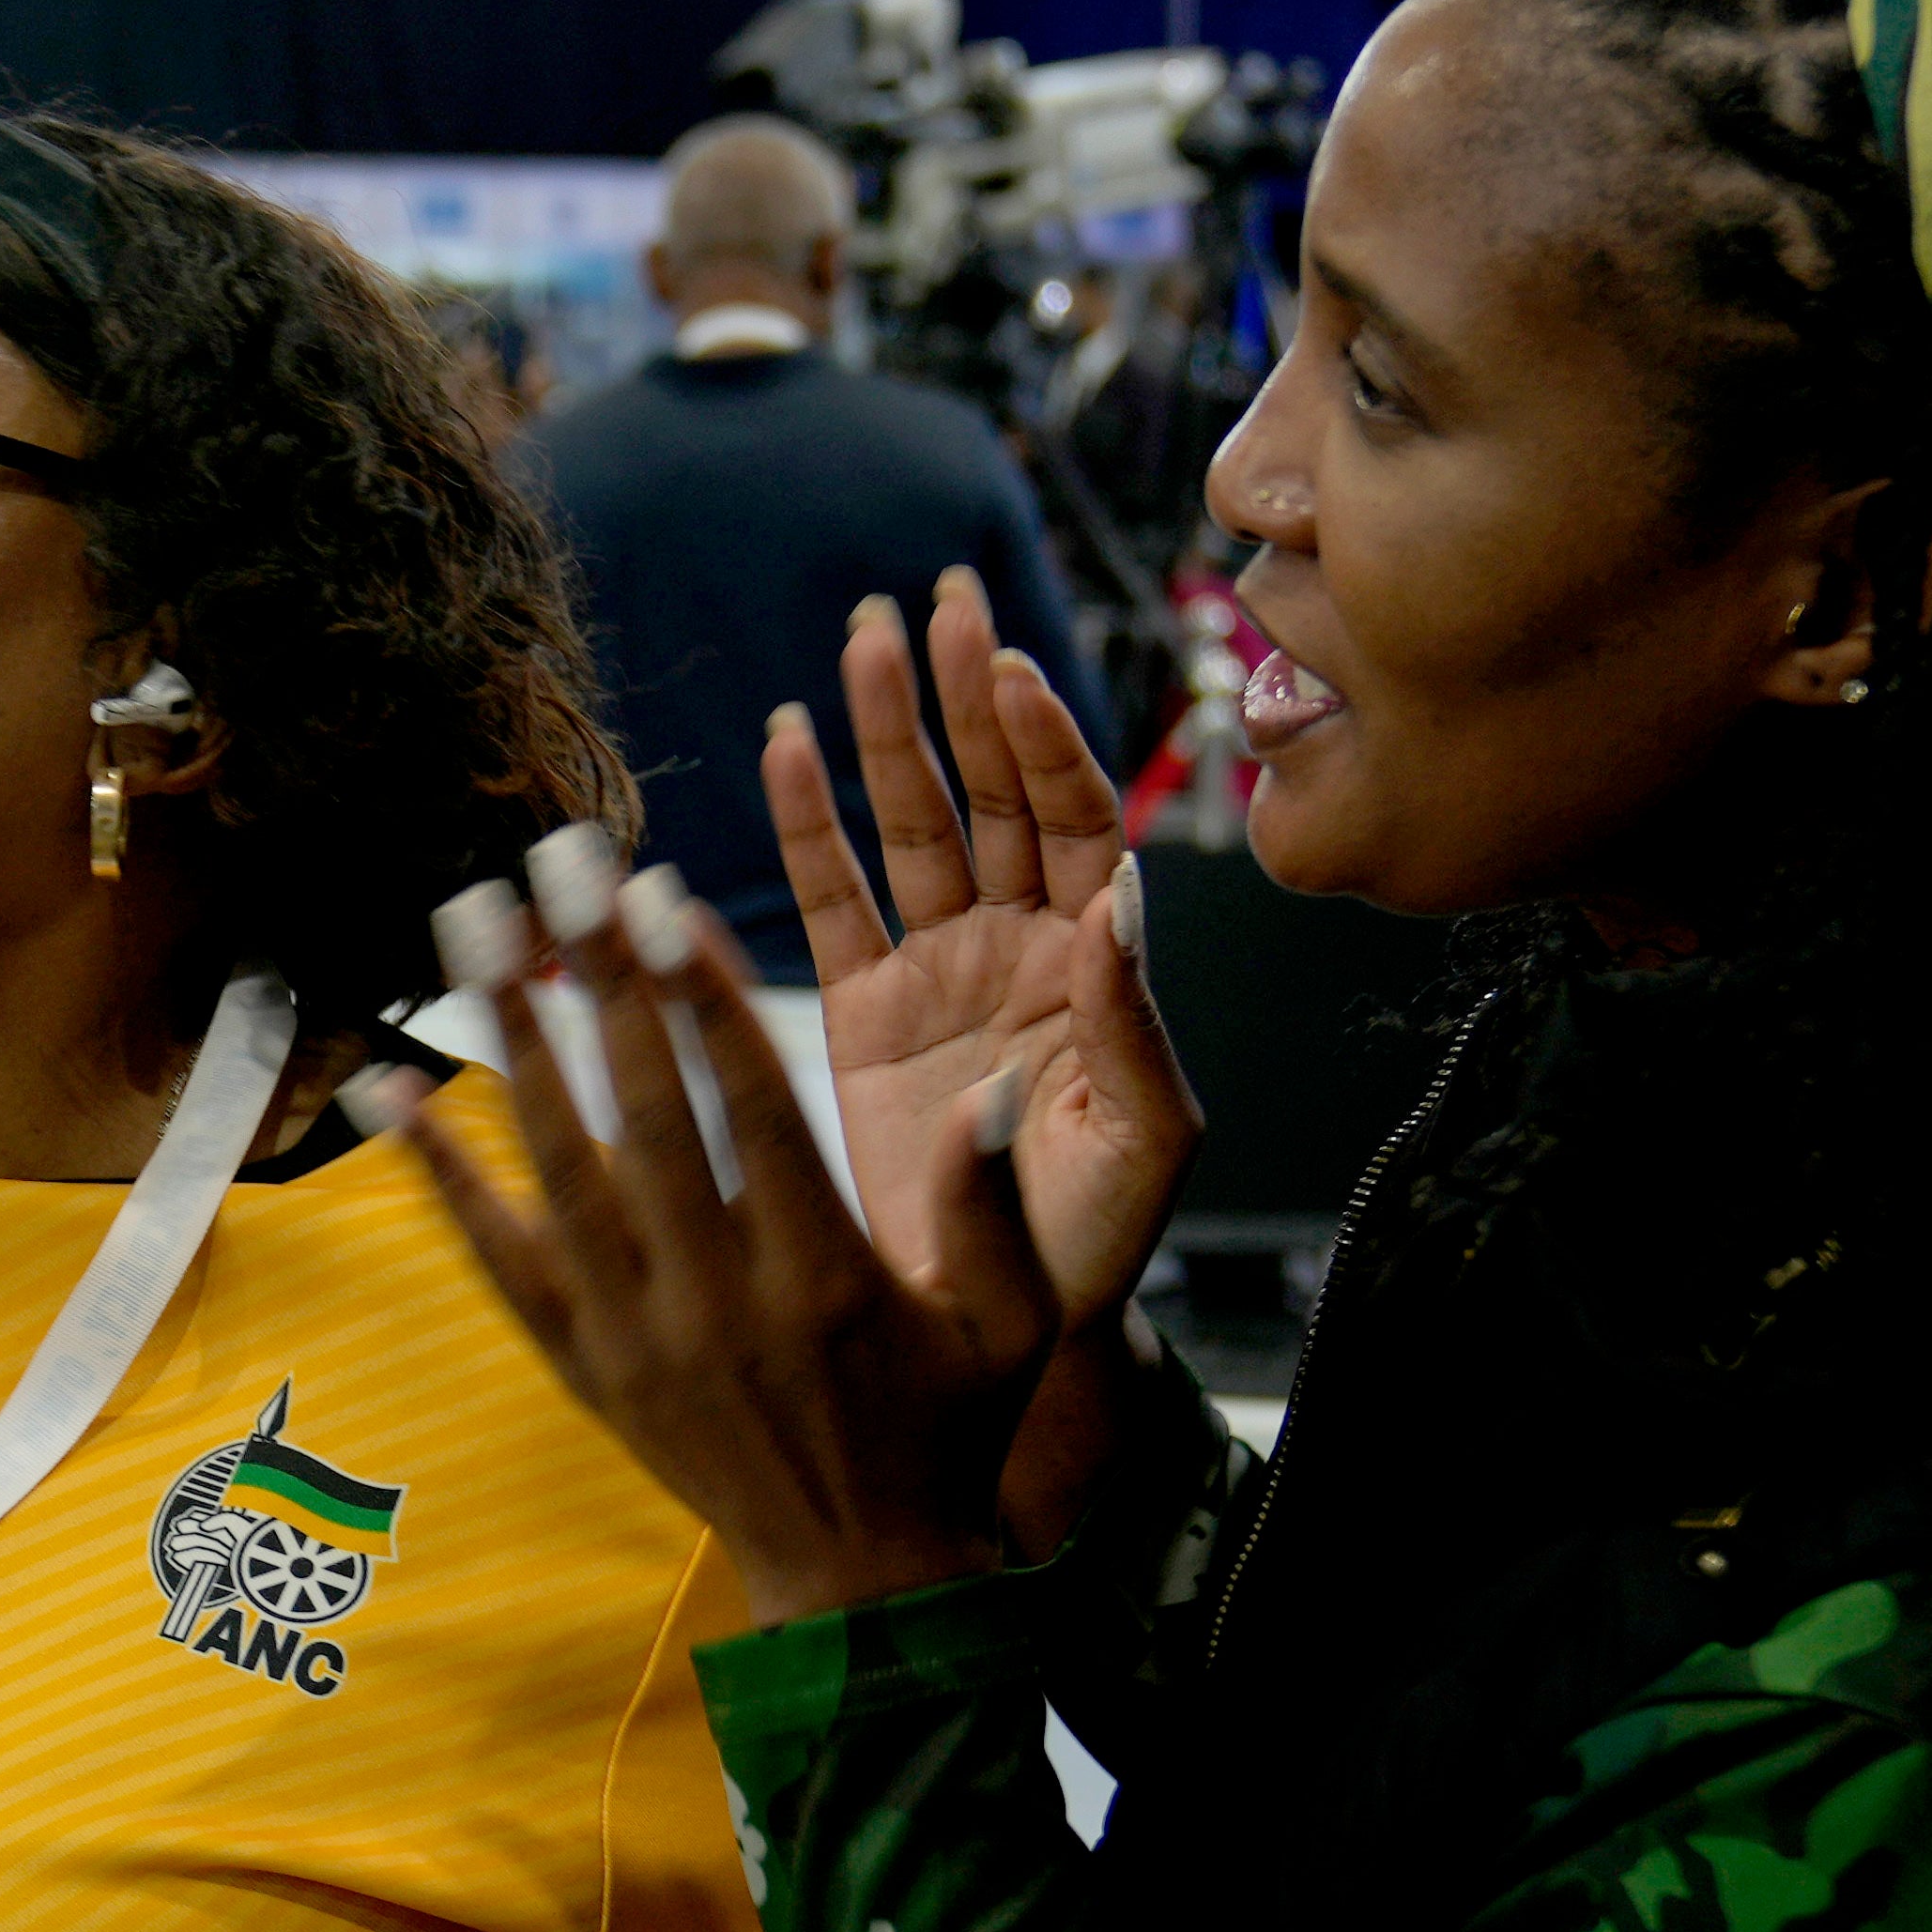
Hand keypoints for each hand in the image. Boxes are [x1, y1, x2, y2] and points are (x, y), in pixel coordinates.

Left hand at [377, 825, 1135, 1628]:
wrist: (857, 1580)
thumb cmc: (947, 1434)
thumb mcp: (1013, 1328)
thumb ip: (990, 1206)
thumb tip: (989, 1090)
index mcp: (824, 1276)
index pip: (747, 1107)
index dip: (698, 996)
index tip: (655, 896)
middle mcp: (716, 1303)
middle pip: (638, 1112)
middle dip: (591, 976)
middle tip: (549, 859)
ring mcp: (635, 1339)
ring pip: (555, 1165)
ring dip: (507, 1037)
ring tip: (467, 922)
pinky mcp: (583, 1368)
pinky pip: (497, 1257)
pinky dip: (441, 1174)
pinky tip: (390, 1088)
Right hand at [771, 567, 1197, 1337]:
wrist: (997, 1326)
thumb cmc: (1093, 1243)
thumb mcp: (1144, 1141)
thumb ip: (1131, 1026)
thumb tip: (1117, 904)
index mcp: (1098, 963)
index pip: (1074, 822)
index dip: (1043, 743)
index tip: (1008, 671)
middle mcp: (1021, 945)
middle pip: (992, 793)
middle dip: (963, 698)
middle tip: (937, 605)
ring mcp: (940, 969)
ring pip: (911, 825)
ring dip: (886, 734)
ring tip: (860, 641)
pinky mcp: (865, 1010)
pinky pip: (834, 898)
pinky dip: (810, 822)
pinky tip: (787, 742)